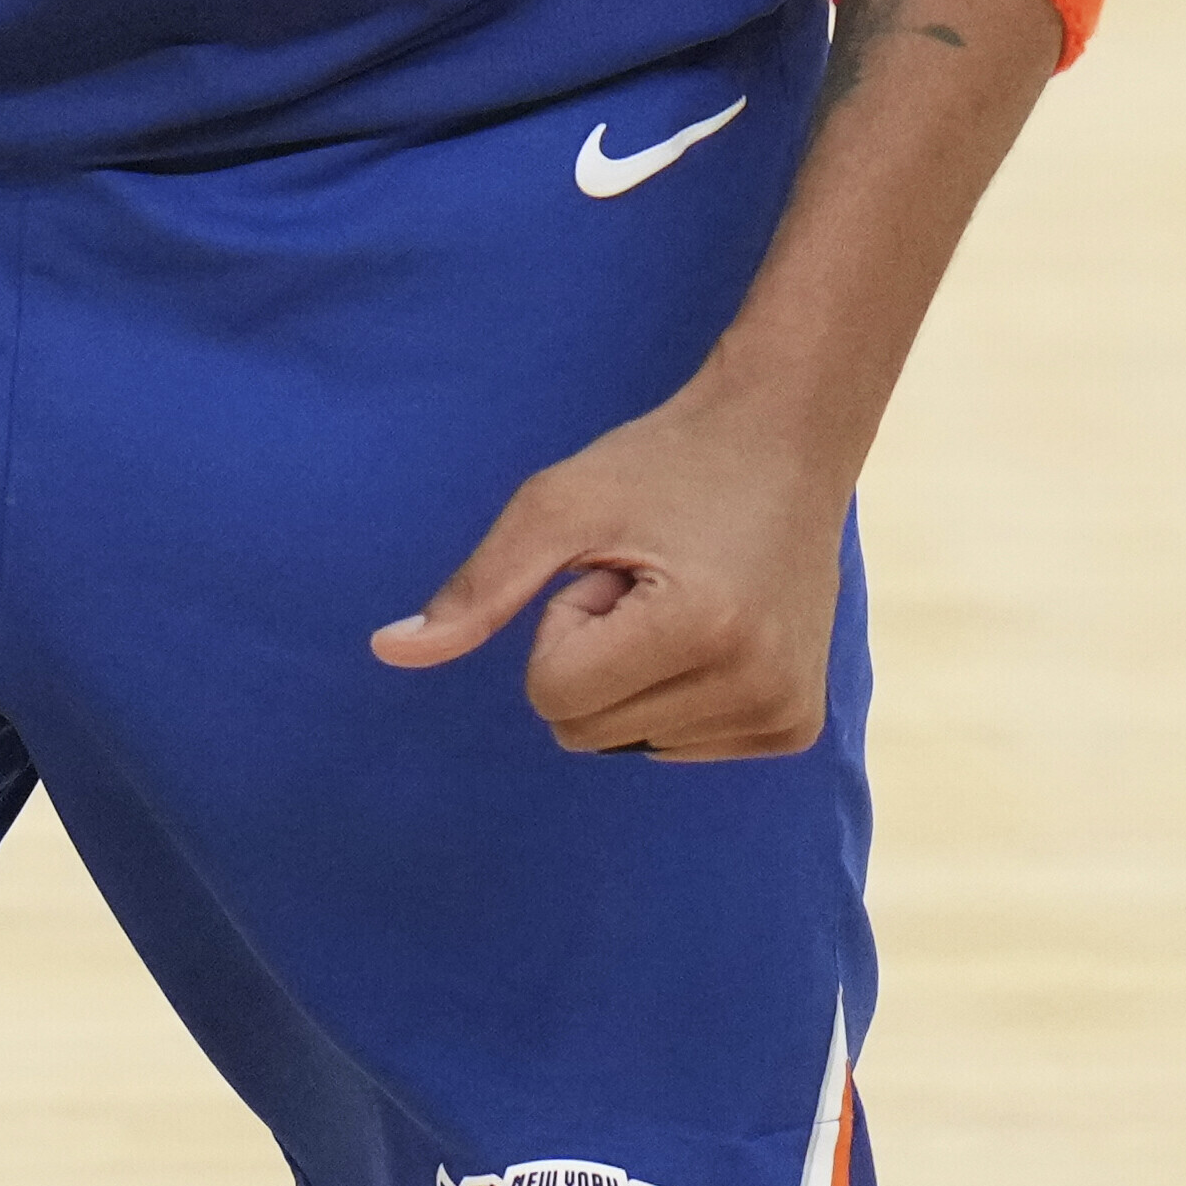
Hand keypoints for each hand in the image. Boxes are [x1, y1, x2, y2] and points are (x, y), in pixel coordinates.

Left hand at [367, 383, 852, 759]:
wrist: (786, 437)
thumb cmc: (661, 462)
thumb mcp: (557, 505)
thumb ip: (477, 588)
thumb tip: (388, 651)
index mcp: (699, 630)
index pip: (552, 695)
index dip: (561, 623)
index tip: (614, 566)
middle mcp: (756, 687)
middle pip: (583, 733)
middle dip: (594, 655)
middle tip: (647, 579)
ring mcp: (785, 714)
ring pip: (627, 746)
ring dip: (635, 675)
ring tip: (682, 596)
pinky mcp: (797, 727)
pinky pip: (677, 747)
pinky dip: (675, 693)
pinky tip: (715, 625)